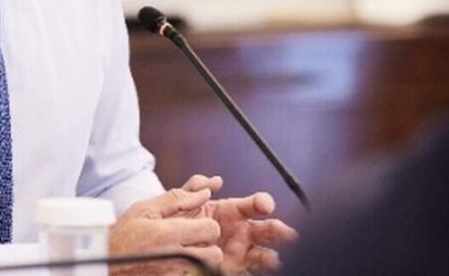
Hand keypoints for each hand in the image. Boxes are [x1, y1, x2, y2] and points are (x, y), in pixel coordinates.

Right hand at [109, 187, 223, 275]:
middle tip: (192, 240)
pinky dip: (189, 269)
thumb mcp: (146, 208)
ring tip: (184, 252)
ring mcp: (174, 274)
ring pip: (206, 268)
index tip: (195, 224)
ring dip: (200, 259)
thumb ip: (177, 198)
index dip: (206, 224)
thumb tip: (204, 192)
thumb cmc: (126, 233)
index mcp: (169, 234)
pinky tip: (175, 262)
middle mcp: (174, 257)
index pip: (211, 229)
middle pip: (215, 254)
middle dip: (207, 245)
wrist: (108, 260)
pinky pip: (192, 275)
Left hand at [180, 175, 298, 275]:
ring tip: (274, 259)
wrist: (161, 250)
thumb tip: (214, 181)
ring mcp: (238, 253)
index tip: (265, 205)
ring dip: (271, 256)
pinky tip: (263, 269)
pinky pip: (250, 271)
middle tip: (287, 233)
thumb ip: (192, 190)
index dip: (262, 202)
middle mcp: (239, 232)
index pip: (253, 205)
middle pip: (266, 230)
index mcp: (229, 212)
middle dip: (278, 230)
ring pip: (263, 254)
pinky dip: (258, 270)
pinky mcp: (234, 270)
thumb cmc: (172, 224)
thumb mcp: (177, 203)